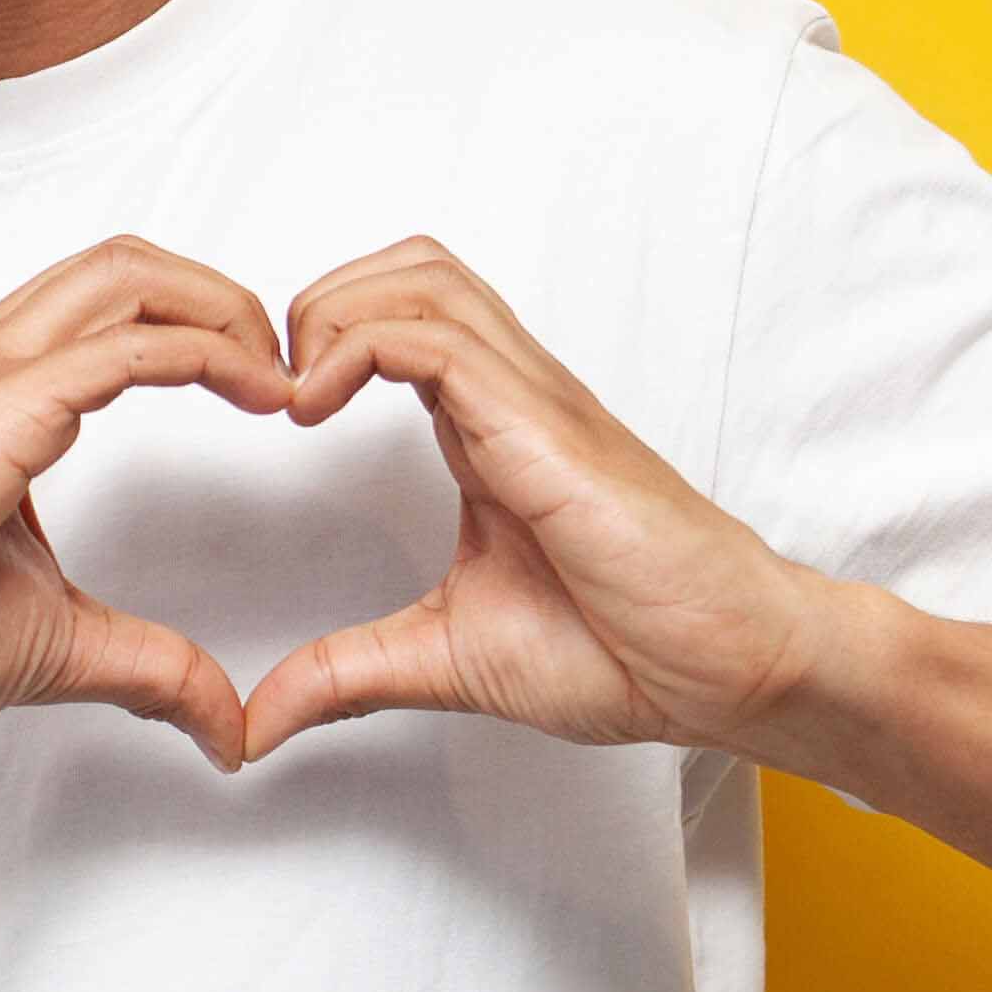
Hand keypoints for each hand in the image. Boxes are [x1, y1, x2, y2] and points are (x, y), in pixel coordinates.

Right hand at [0, 237, 294, 770]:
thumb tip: (228, 729)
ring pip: (131, 274)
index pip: (105, 303)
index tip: (260, 388)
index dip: (197, 324)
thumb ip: (148, 666)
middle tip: (289, 367)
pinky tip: (260, 394)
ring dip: (226, 307)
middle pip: (127, 262)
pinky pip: (130, 344)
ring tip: (280, 373)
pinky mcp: (2, 405)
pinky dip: (212, 352)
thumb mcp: (54, 641)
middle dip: (225, 296)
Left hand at [238, 237, 841, 764]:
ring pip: (422, 278)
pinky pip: (435, 340)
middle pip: (410, 268)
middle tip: (273, 388)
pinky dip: (355, 349)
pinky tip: (315, 411)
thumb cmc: (628, 651)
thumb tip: (261, 722)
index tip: (268, 417)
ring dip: (332, 312)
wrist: (730, 669)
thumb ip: (349, 674)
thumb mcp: (448, 659)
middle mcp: (512, 397)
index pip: (401, 321)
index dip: (321, 340)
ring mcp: (532, 401)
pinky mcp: (543, 425)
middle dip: (320, 300)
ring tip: (292, 394)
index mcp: (490, 433)